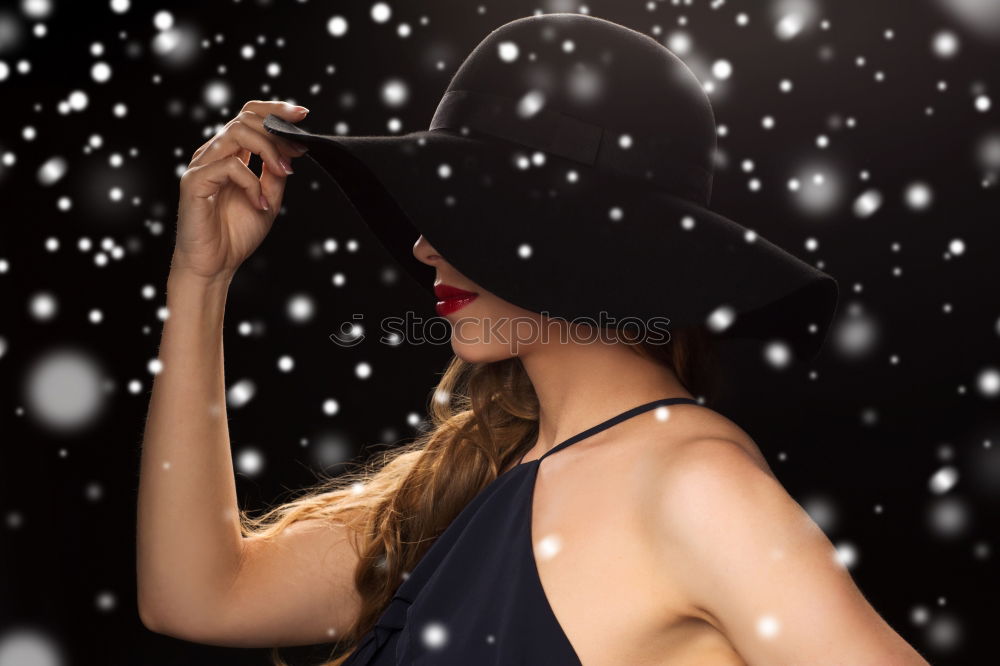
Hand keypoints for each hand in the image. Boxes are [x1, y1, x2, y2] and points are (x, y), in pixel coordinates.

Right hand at [171, 100, 310, 280]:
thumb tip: (291, 150)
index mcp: (230, 155)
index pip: (248, 116)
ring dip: (268, 151)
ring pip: (237, 134)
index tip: (302, 115)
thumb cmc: (236, 235)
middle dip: (277, 131)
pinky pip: (230, 166)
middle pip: (245, 119)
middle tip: (298, 152)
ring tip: (283, 172)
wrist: (214, 265)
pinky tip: (260, 204)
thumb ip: (276, 173)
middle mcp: (213, 155)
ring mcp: (202, 166)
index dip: (274, 110)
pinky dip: (252, 184)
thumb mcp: (268, 198)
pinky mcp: (194, 182)